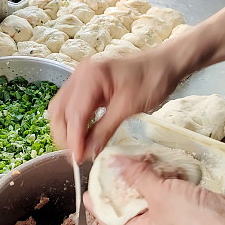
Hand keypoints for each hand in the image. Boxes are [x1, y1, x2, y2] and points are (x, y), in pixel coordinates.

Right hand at [48, 50, 181, 162]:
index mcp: (90, 76)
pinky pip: (71, 105)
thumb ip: (105, 130)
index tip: (78, 159)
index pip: (74, 113)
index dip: (74, 139)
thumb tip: (88, 152)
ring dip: (67, 130)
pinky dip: (73, 122)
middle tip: (78, 157)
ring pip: (61, 109)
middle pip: (60, 111)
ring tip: (79, 149)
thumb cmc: (152, 81)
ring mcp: (81, 78)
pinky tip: (82, 135)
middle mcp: (80, 74)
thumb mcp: (129, 108)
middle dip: (66, 135)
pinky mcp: (85, 84)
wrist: (164, 64)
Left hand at [84, 155, 224, 224]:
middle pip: (129, 204)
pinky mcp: (189, 207)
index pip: (108, 219)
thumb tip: (113, 162)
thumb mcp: (159, 195)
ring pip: (151, 195)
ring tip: (138, 155)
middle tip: (116, 159)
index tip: (89, 184)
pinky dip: (168, 177)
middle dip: (124, 182)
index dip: (97, 202)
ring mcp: (172, 218)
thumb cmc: (194, 220)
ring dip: (147, 176)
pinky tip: (166, 161)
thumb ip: (136, 176)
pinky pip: (171, 190)